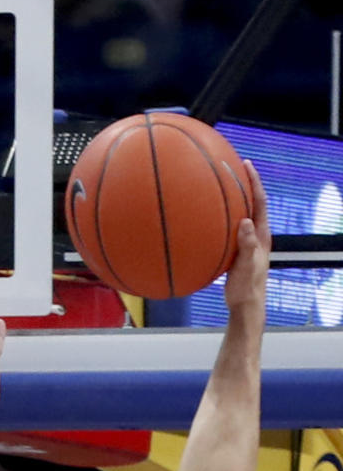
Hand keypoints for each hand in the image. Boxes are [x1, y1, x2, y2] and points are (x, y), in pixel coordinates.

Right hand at [225, 160, 269, 312]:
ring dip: (234, 200)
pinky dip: (222, 218)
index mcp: (261, 235)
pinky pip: (230, 228)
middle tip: (234, 168)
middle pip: (252, 203)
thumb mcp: (247, 266)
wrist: (246, 305)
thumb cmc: (247, 288)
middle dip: (245, 184)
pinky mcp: (237, 251)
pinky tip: (208, 218)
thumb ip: (247, 244)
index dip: (254, 182)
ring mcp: (247, 242)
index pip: (260, 202)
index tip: (247, 165)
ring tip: (221, 185)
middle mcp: (256, 235)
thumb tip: (244, 221)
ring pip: (241, 214)